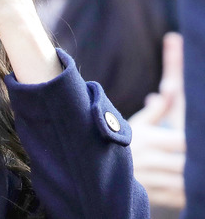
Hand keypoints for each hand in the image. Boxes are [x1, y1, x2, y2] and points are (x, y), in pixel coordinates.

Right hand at [129, 32, 184, 208]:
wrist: (91, 165)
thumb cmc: (119, 141)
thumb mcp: (136, 123)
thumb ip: (157, 109)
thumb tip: (169, 87)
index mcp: (147, 140)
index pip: (182, 141)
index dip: (194, 142)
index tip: (199, 139)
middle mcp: (147, 160)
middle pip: (185, 164)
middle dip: (195, 162)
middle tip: (200, 159)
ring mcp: (147, 179)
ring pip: (182, 183)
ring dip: (192, 180)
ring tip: (196, 174)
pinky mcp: (148, 195)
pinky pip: (175, 198)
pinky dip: (185, 194)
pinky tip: (191, 188)